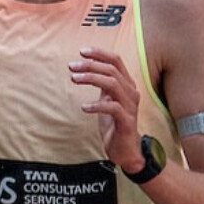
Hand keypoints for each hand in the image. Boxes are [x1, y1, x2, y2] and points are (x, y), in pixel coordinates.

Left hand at [68, 45, 140, 167]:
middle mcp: (131, 92)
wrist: (126, 151)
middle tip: (72, 66)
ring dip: (91, 79)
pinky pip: (112, 107)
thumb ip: (102, 86)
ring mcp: (130, 106)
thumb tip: (88, 70)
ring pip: (113, 84)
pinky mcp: (126, 121)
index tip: (82, 52)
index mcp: (127, 85)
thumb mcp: (107, 101)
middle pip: (112, 70)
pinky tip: (84, 107)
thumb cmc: (115, 125)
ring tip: (74, 79)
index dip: (100, 54)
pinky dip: (96, 105)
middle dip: (90, 65)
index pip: (116, 61)